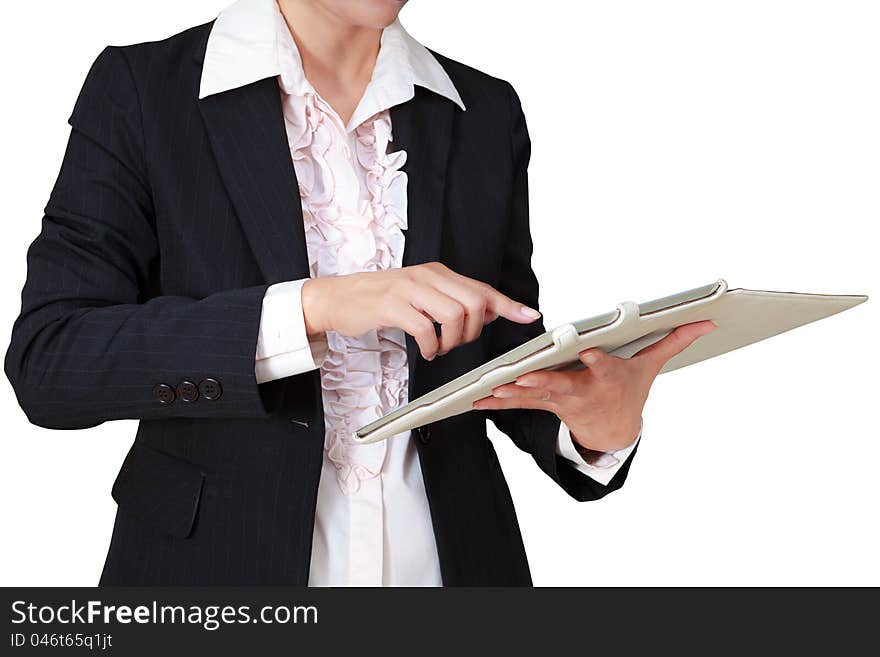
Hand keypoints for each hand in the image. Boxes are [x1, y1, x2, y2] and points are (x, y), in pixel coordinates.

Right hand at [300, 262, 540, 359]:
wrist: (339, 298)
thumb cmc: (381, 300)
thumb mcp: (420, 295)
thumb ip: (451, 300)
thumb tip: (488, 313)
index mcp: (438, 273)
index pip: (481, 288)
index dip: (508, 304)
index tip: (529, 316)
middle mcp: (428, 277)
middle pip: (474, 303)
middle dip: (474, 331)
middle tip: (455, 343)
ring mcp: (410, 289)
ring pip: (455, 315)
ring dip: (452, 341)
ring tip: (438, 348)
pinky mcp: (393, 306)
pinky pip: (426, 328)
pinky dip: (431, 346)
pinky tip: (425, 350)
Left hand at [473, 320, 717, 451]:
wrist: (612, 430)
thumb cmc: (628, 391)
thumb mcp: (650, 367)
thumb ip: (673, 340)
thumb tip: (708, 320)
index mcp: (607, 377)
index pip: (603, 366)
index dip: (597, 359)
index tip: (588, 352)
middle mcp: (582, 390)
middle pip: (561, 384)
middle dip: (543, 382)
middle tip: (525, 377)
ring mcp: (560, 401)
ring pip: (534, 397)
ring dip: (511, 394)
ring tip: (489, 390)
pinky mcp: (543, 405)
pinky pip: (518, 404)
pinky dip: (499, 402)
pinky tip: (476, 399)